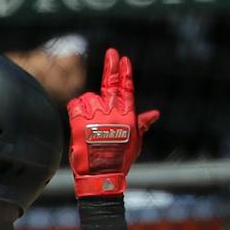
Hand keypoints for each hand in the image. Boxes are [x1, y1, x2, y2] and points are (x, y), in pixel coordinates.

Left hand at [66, 48, 158, 197]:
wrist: (102, 178)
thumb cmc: (119, 161)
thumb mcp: (135, 141)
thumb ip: (141, 123)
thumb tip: (155, 113)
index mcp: (128, 115)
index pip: (126, 89)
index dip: (124, 73)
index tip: (123, 59)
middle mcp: (113, 112)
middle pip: (110, 84)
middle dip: (111, 66)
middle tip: (111, 52)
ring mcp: (97, 116)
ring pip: (88, 97)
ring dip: (87, 107)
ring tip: (89, 126)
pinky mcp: (80, 122)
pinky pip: (74, 104)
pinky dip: (74, 110)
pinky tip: (78, 121)